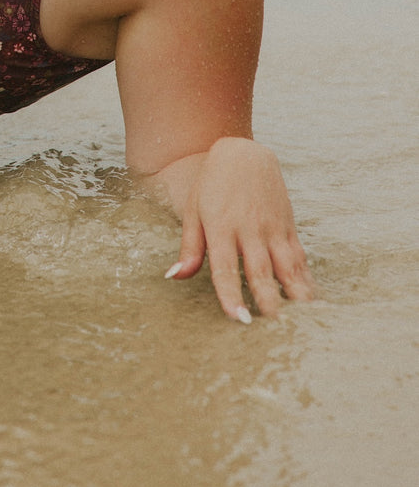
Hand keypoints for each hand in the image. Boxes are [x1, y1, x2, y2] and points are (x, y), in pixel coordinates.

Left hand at [164, 136, 315, 320]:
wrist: (243, 153)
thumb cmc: (212, 186)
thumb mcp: (193, 212)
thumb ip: (189, 248)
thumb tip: (174, 277)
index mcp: (221, 228)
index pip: (225, 268)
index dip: (231, 295)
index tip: (238, 319)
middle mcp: (249, 230)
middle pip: (260, 272)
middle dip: (269, 303)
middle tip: (275, 332)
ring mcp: (272, 228)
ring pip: (287, 267)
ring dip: (295, 296)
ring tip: (303, 324)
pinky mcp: (288, 226)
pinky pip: (299, 258)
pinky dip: (307, 280)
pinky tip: (312, 302)